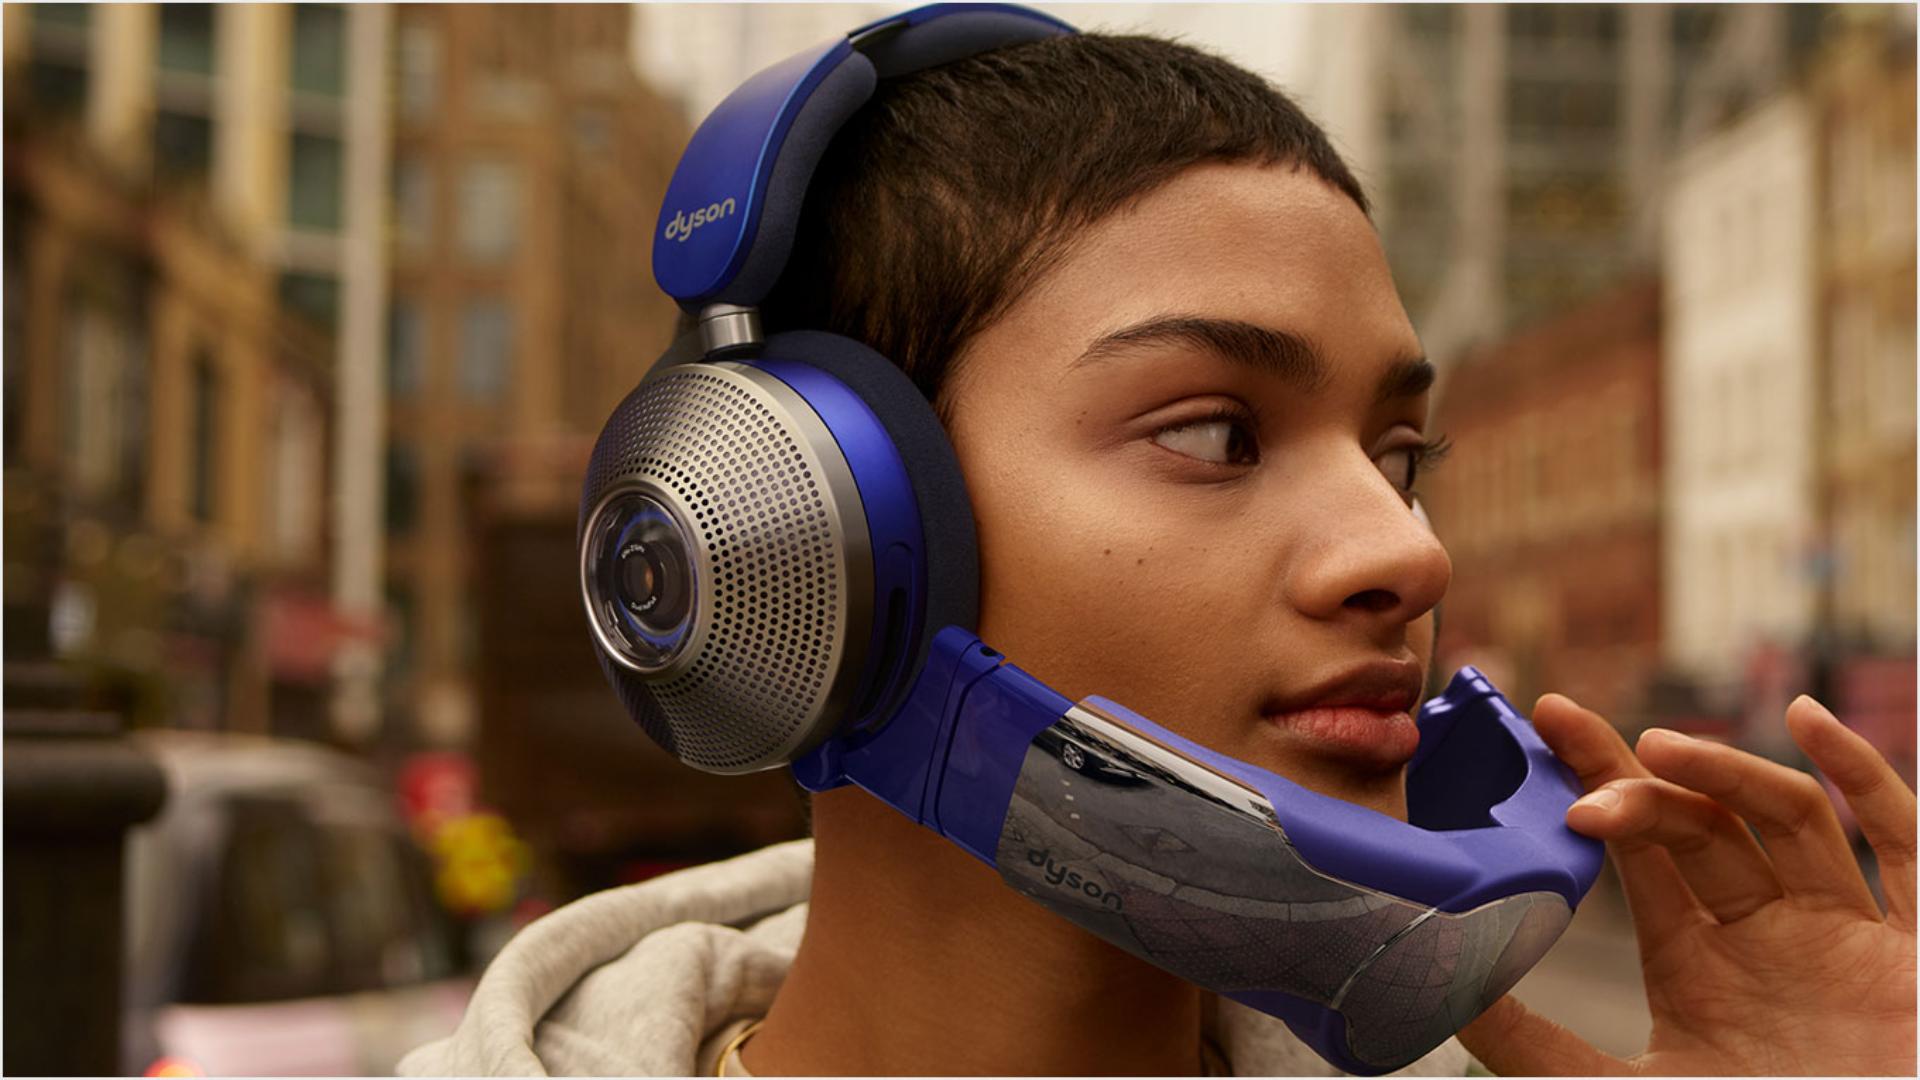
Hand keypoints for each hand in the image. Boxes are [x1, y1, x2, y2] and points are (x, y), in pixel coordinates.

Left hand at [1458, 693, 1915, 1075]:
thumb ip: (1536, 1047)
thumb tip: (1440, 991)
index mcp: (1698, 961)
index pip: (1641, 845)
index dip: (1597, 776)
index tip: (1546, 718)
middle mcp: (1769, 934)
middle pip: (1702, 822)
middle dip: (1639, 778)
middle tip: (1570, 747)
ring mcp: (1847, 936)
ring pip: (1789, 819)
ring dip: (1724, 771)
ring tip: (1655, 748)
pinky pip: (1906, 845)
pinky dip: (1862, 778)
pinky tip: (1806, 721)